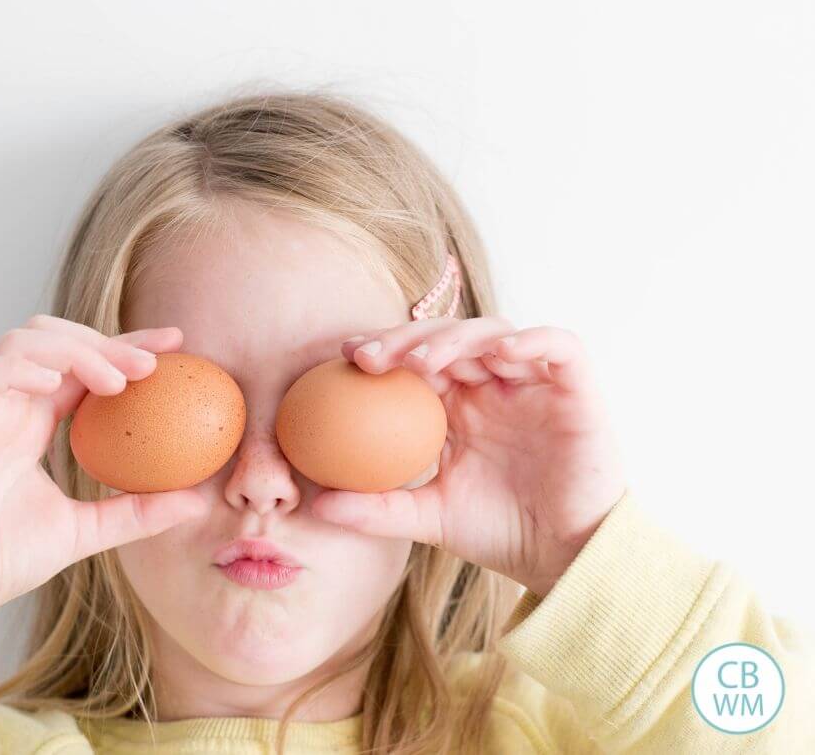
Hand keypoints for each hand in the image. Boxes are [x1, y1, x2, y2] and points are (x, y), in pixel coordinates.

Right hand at [0, 315, 203, 650]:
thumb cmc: (4, 561)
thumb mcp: (89, 531)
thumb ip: (138, 511)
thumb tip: (199, 501)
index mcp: (35, 422)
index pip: (84, 365)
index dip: (127, 346)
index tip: (176, 345)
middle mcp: (8, 407)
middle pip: (56, 339)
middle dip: (107, 340)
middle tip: (153, 363)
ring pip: (21, 343)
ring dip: (73, 349)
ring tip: (116, 382)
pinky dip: (18, 368)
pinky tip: (56, 381)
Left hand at [309, 316, 627, 597]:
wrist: (564, 558)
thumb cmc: (499, 533)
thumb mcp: (428, 518)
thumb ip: (376, 509)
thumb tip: (315, 506)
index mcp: (458, 406)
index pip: (417, 360)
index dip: (384, 349)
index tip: (345, 357)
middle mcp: (493, 386)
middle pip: (448, 338)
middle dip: (406, 338)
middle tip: (370, 357)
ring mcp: (533, 384)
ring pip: (494, 333)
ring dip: (456, 338)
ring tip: (422, 362)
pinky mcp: (576, 388)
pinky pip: (559, 347)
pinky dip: (533, 341)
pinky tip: (500, 353)